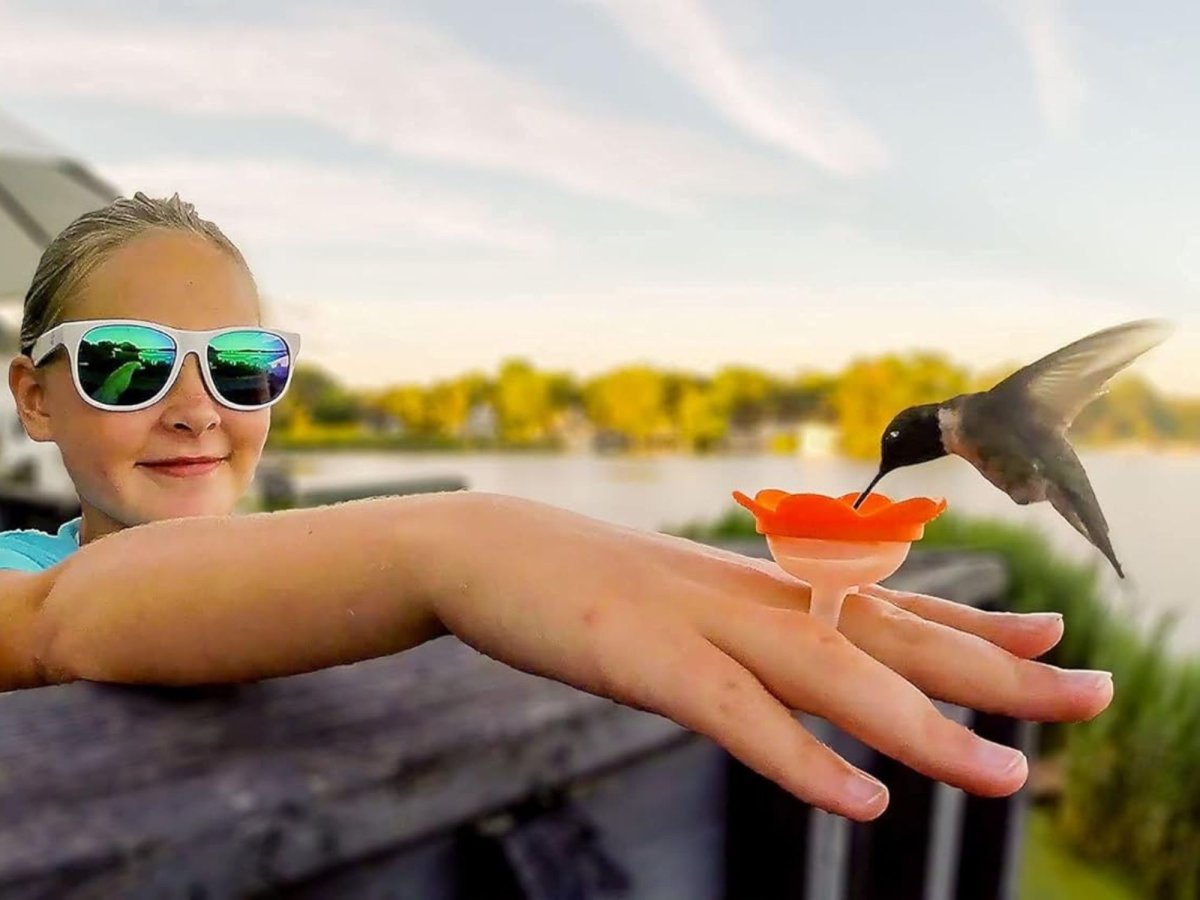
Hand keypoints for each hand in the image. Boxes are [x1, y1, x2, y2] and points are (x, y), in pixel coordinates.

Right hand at [425, 492, 1111, 820]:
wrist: (485, 546)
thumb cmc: (583, 581)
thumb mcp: (680, 597)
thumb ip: (745, 618)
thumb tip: (796, 637)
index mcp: (759, 587)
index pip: (886, 604)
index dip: (975, 623)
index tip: (1057, 632)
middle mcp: (750, 599)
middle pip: (888, 636)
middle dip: (996, 670)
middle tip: (1093, 690)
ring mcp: (699, 626)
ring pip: (828, 677)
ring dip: (920, 729)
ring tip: (1004, 777)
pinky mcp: (644, 660)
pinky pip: (733, 715)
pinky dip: (797, 758)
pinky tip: (856, 802)